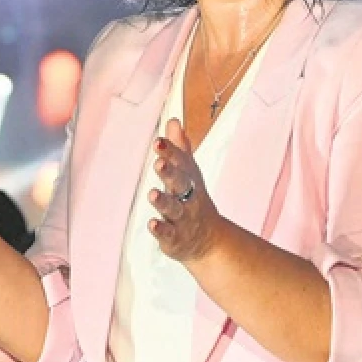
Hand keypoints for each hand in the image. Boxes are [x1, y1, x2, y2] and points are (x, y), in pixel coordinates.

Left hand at [148, 119, 225, 263]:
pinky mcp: (175, 238)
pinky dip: (161, 229)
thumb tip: (173, 121)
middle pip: (180, 184)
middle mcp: (187, 198)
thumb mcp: (189, 174)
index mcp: (189, 179)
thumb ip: (179, 149)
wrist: (209, 240)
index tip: (158, 141)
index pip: (180, 163)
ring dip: (163, 201)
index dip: (170, 152)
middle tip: (159, 162)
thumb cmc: (193, 200)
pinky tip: (152, 224)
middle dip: (170, 173)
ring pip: (173, 209)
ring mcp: (182, 218)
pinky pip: (168, 234)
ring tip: (152, 194)